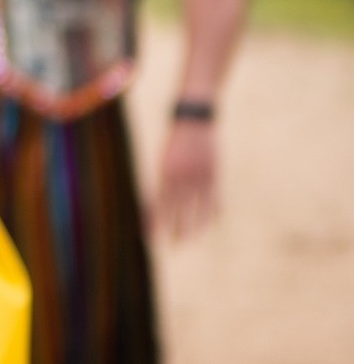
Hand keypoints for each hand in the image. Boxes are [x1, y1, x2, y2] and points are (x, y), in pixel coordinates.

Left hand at [156, 115, 219, 238]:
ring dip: (195, 225)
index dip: (154, 220)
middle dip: (175, 227)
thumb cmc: (176, 138)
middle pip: (177, 209)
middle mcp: (181, 176)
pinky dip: (213, 210)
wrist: (194, 117)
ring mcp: (199, 175)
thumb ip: (165, 178)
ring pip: (197, 207)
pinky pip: (215, 197)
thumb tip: (160, 199)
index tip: (149, 236)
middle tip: (175, 246)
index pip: (157, 203)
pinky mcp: (214, 173)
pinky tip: (211, 223)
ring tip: (191, 240)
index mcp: (164, 171)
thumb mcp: (165, 157)